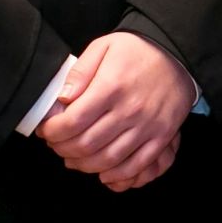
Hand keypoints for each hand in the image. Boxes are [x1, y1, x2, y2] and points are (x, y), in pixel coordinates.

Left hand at [35, 32, 191, 185]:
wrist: (175, 55)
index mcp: (111, 87)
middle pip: (88, 144)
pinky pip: (137, 166)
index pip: (74, 120)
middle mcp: (129, 110)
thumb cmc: (136, 51)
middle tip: (55, 146)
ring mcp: (147, 127)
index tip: (46, 131)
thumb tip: (63, 98)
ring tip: (72, 159)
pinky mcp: (161, 138)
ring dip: (85, 165)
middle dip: (64, 150)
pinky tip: (102, 173)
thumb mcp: (103, 47)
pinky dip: (117, 175)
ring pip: (109, 159)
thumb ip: (80, 72)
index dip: (54, 131)